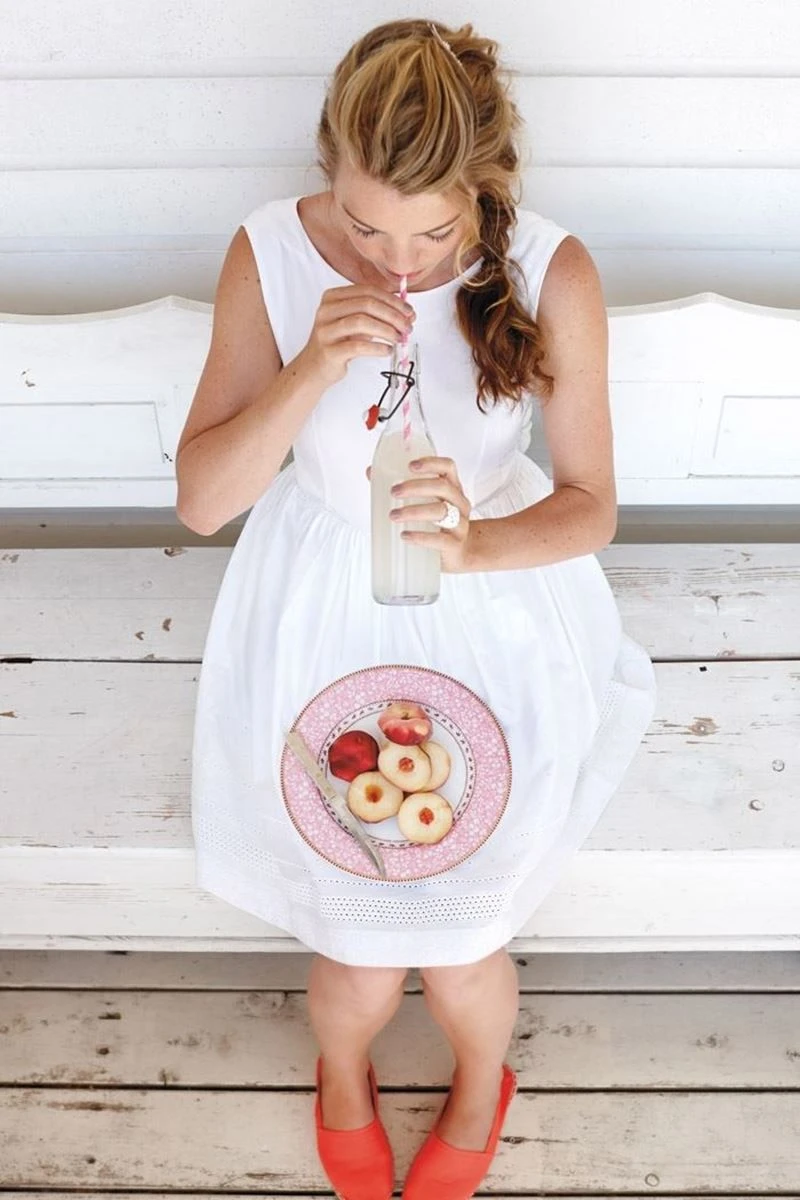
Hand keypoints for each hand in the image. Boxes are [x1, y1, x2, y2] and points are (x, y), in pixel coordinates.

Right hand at [300, 284, 414, 387]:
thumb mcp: (353, 322)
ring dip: (387, 330)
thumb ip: (375, 314)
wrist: (313, 368)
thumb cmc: (337, 344)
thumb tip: (406, 314)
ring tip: (399, 338)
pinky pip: (358, 346)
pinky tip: (387, 350)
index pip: (368, 290)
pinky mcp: (329, 351)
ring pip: (362, 322)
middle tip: (407, 326)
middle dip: (393, 315)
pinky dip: (377, 348)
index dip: (392, 300)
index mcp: (333, 297)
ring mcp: (326, 330)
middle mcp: (326, 310)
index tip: (408, 311)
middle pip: (367, 304)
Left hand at [386, 456, 474, 573]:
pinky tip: (405, 535)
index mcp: (452, 488)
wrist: (458, 553)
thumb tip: (372, 473)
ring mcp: (460, 524)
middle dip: (415, 487)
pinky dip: (420, 537)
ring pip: (441, 512)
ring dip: (414, 511)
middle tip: (394, 492)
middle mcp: (459, 503)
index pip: (448, 467)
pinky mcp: (455, 544)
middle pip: (442, 487)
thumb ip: (401, 488)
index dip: (431, 463)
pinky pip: (440, 539)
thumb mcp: (425, 502)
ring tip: (394, 515)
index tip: (410, 466)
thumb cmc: (438, 523)